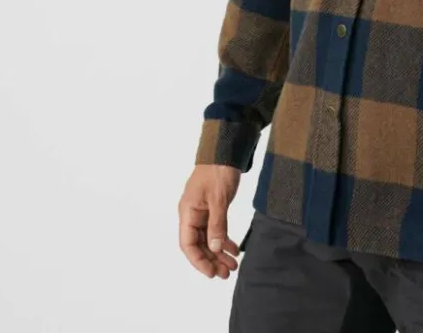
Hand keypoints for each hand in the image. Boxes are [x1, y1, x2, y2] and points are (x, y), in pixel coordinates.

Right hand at [178, 163, 241, 278]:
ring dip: (219, 252)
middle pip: (199, 244)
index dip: (198, 261)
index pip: (188, 244)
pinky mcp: (212, 208)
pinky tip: (234, 248)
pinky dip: (224, 239)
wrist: (226, 150)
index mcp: (187, 212)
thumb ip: (217, 224)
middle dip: (211, 260)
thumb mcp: (218, 198)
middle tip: (227, 273)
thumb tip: (215, 248)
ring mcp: (202, 211)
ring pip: (208, 239)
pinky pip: (216, 229)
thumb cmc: (218, 171)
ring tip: (233, 265)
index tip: (212, 272)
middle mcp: (192, 214)